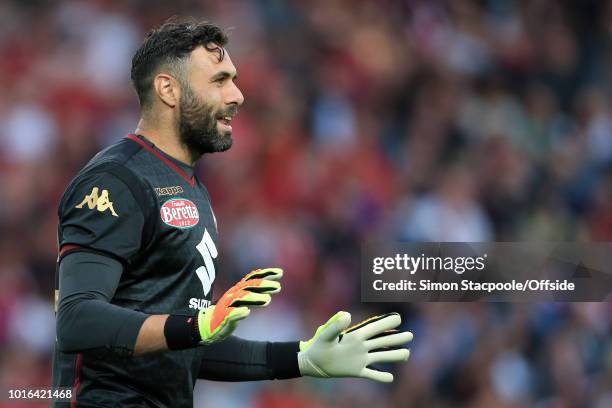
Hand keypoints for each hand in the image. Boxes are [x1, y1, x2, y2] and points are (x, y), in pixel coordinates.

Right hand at [196, 268, 282, 343]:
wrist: (207, 325)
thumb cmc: (227, 311)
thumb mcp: (241, 298)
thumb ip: (253, 289)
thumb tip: (269, 280)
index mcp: (238, 289)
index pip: (253, 278)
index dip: (266, 274)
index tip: (280, 272)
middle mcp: (233, 295)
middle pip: (249, 287)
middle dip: (263, 285)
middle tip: (278, 287)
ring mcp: (227, 306)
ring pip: (241, 299)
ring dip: (254, 298)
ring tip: (268, 300)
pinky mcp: (223, 318)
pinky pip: (230, 315)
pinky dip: (238, 313)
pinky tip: (246, 312)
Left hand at [298, 311, 412, 381]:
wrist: (313, 362)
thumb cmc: (319, 346)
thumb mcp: (326, 335)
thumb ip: (336, 325)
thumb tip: (347, 315)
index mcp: (355, 336)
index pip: (374, 329)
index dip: (386, 324)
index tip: (398, 318)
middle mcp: (361, 347)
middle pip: (382, 342)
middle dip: (396, 339)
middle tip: (410, 335)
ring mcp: (360, 359)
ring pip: (381, 357)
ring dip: (394, 355)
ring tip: (407, 354)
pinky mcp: (357, 371)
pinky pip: (371, 374)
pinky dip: (381, 377)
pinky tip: (391, 378)